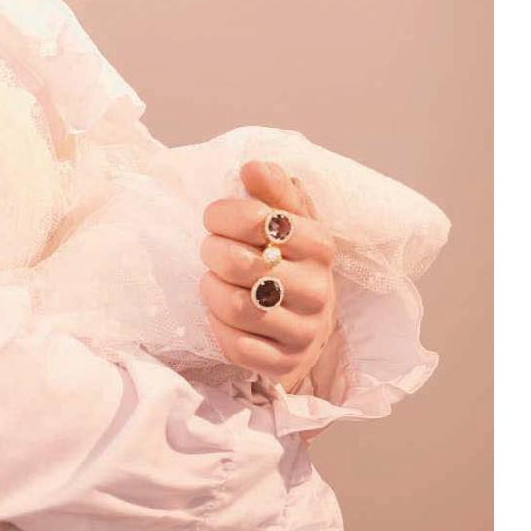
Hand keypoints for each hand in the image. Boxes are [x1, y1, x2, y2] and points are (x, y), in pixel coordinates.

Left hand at [198, 160, 337, 398]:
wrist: (303, 324)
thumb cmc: (288, 259)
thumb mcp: (288, 219)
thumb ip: (273, 190)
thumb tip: (252, 166)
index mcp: (320, 246)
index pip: (263, 219)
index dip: (225, 214)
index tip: (213, 217)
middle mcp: (319, 290)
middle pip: (244, 263)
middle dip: (213, 251)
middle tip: (210, 249)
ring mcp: (304, 331)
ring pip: (238, 306)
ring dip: (211, 289)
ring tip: (212, 280)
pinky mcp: (285, 364)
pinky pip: (236, 346)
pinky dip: (217, 326)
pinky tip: (220, 314)